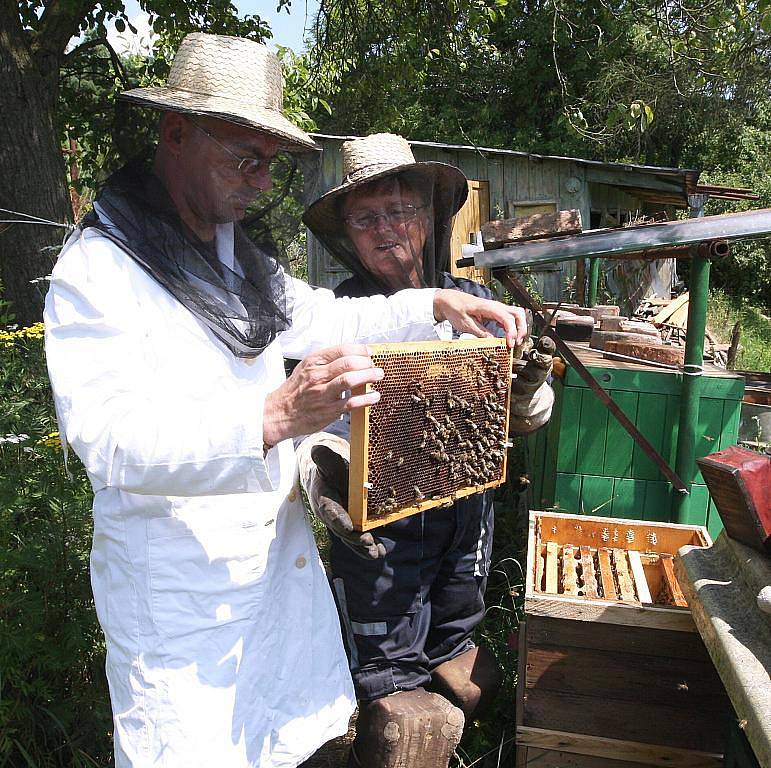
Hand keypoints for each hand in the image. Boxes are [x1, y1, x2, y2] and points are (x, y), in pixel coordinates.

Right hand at [263, 344, 383, 445]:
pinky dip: (366, 399)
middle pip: (348, 363)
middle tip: (375, 366)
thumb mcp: (306, 368)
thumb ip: (326, 362)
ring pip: (349, 380)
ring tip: (378, 375)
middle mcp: (317, 376)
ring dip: (368, 376)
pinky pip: (351, 403)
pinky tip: (374, 396)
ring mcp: (323, 394)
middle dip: (366, 362)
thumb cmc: (294, 391)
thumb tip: (351, 356)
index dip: (360, 349)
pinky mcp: (328, 410)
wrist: (279, 413)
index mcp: (313, 362)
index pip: (341, 350)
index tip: (369, 352)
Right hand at [310, 444, 385, 559]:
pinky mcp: (352, 526)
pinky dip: (368, 547)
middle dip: (353, 537)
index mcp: (324, 496)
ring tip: (374, 553)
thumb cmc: (330, 468)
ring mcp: (341, 522)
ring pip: (350, 537)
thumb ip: (324, 457)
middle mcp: (331, 513)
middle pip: (341, 528)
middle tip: (367, 541)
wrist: (330, 477)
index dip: (337, 518)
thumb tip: (317, 450)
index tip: (347, 526)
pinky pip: (358, 538)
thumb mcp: (327, 460)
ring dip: (362, 547)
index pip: (329, 509)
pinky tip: (380, 552)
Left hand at [433, 289, 527, 346]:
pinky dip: (513, 327)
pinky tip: (508, 336)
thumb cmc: (456, 309)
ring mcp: (497, 308)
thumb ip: (481, 333)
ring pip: (517, 314)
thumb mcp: (466, 325)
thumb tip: (494, 343)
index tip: (510, 344)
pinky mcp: (495, 312)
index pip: (507, 319)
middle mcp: (496, 306)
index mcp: (489, 307)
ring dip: (519, 327)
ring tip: (514, 341)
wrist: (449, 301)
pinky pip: (510, 317)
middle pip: (518, 314)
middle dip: (521, 329)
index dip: (512, 332)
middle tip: (516, 343)